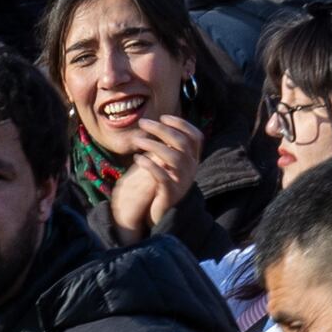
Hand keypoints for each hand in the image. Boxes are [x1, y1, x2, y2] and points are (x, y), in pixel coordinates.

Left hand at [105, 112, 207, 241]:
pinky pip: (162, 176)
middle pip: (182, 142)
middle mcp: (191, 169)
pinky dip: (149, 165)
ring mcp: (182, 181)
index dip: (181, 124)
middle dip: (162, 129)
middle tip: (143, 123)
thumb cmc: (163, 185)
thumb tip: (161, 125)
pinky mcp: (171, 193)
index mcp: (193, 160)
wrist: (162, 214)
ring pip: (173, 157)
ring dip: (153, 145)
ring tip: (137, 141)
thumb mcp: (169, 165)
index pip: (195, 136)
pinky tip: (137, 159)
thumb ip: (169, 148)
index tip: (163, 117)